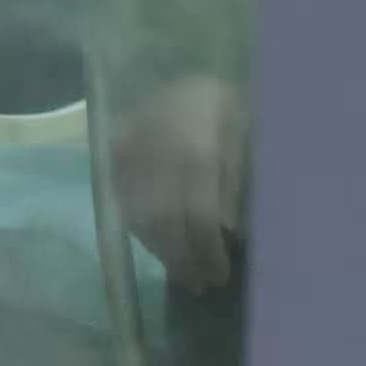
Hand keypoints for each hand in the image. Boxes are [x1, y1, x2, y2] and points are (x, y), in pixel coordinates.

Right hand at [110, 74, 246, 292]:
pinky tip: (160, 245)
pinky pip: (122, 196)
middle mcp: (160, 143)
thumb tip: (226, 230)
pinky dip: (141, 227)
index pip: (198, 210)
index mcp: (199, 141)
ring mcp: (132, 142)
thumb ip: (235, 182)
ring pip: (138, 209)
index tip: (219, 275)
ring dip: (159, 248)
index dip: (207, 248)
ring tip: (181, 272)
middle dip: (181, 256)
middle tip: (198, 284)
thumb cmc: (238, 113)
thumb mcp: (250, 142)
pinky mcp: (115, 144)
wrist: (201, 81)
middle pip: (164, 215)